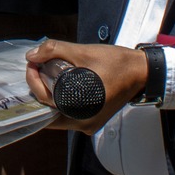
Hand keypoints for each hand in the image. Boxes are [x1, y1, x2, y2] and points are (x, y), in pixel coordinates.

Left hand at [24, 39, 148, 132]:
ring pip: (57, 112)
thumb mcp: (84, 52)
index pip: (45, 101)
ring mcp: (88, 124)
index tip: (32, 62)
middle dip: (39, 87)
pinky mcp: (92, 119)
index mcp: (80, 112)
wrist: (142, 72)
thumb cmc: (117, 64)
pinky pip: (69, 112)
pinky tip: (59, 82)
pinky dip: (61, 98)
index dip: (33, 80)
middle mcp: (83, 124)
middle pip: (48, 110)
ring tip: (46, 72)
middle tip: (37, 67)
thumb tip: (31, 55)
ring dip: (49, 93)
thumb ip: (55, 50)